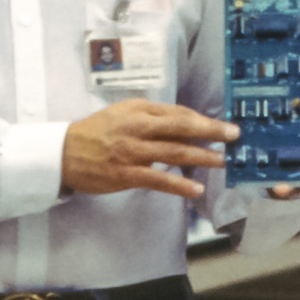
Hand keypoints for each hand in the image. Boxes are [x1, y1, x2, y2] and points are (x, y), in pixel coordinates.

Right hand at [61, 99, 237, 198]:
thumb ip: (152, 116)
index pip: (177, 112)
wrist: (64, 153)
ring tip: (223, 160)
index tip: (223, 125)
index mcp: (138, 110)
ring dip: (202, 156)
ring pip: (174, 153)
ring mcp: (132, 152)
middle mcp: (137, 127)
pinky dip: (178, 185)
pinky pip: (158, 180)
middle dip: (211, 131)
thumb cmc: (97, 131)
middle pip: (181, 127)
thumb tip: (185, 122)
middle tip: (234, 135)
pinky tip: (196, 189)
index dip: (202, 119)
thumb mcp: (124, 113)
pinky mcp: (126, 174)